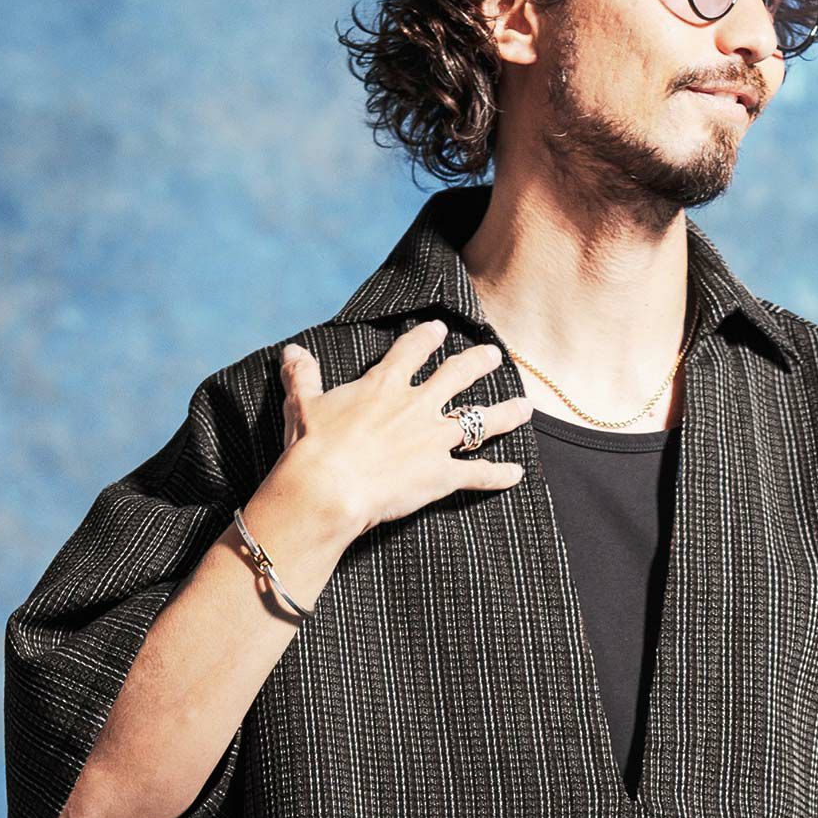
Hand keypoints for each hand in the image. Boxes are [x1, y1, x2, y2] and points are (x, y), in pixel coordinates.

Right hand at [276, 321, 531, 547]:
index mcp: (385, 385)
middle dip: (478, 363)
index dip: (426, 338)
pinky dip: (499, 476)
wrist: (328, 487)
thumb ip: (302, 376)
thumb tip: (291, 352)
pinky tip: (517, 474)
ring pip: (480, 421)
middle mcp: (417, 406)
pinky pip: (478, 474)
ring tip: (525, 408)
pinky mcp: (442, 475)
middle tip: (493, 356)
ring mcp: (433, 440)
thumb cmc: (312, 446)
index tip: (438, 329)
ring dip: (506, 414)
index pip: (411, 351)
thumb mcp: (303, 404)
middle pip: (457, 376)